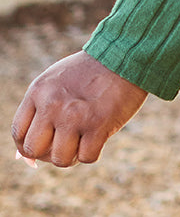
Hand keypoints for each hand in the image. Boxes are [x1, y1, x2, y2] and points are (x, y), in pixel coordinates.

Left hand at [11, 52, 147, 167]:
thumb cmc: (89, 72)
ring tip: (81, 143)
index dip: (26, 147)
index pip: (18, 133)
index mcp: (38, 92)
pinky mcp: (98, 125)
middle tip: (63, 147)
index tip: (41, 149)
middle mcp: (52, 105)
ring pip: (60, 159)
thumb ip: (39, 110)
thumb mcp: (55, 82)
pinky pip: (87, 157)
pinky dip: (92, 153)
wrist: (124, 57)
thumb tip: (25, 156)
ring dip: (71, 157)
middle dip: (47, 154)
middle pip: (34, 150)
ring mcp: (74, 117)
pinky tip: (98, 139)